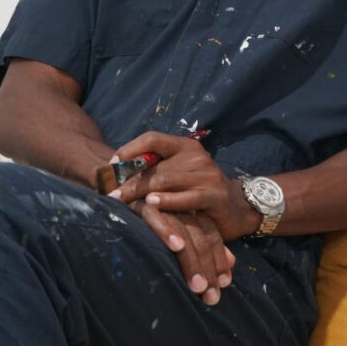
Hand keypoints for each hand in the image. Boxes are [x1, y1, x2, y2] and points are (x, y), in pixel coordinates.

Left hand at [113, 132, 259, 240]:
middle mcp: (195, 156)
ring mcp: (206, 174)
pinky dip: (167, 201)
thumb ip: (157, 170)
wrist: (237, 206)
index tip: (111, 163)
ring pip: (166, 181)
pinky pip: (185, 198)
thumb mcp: (180, 174)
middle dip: (129, 180)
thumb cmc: (199, 190)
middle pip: (155, 166)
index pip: (153, 138)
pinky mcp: (213, 195)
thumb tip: (117, 173)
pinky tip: (151, 204)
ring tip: (121, 200)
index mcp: (185, 146)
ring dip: (140, 192)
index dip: (130, 149)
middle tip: (109, 192)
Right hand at [130, 199, 235, 305]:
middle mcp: (178, 204)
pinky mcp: (141, 201)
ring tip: (198, 286)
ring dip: (191, 260)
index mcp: (189, 210)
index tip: (224, 284)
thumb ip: (205, 246)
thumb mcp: (179, 237)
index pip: (210, 234)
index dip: (218, 259)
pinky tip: (176, 247)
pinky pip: (155, 217)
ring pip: (183, 230)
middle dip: (207, 267)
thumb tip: (232, 263)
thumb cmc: (147, 226)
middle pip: (200, 235)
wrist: (116, 195)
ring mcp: (161, 202)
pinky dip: (166, 230)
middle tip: (211, 295)